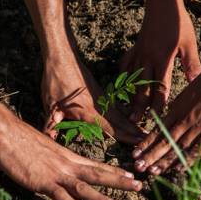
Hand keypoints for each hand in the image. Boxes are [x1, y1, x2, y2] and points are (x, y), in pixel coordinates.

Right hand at [0, 119, 142, 199]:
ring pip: (84, 187)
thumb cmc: (24, 141)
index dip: (115, 171)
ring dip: (101, 198)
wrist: (7, 133)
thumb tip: (63, 169)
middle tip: (139, 186)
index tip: (131, 175)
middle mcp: (67, 164)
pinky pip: (60, 195)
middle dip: (120, 182)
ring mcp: (56, 173)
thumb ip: (58, 161)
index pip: (97, 165)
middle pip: (98, 174)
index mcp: (69, 157)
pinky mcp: (42, 181)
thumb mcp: (47, 150)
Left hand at [23, 0, 143, 143]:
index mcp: (88, 112)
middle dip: (135, 133)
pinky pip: (116, 106)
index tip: (139, 143)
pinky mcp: (100, 92)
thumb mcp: (50, 104)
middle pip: (121, 122)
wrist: (62, 56)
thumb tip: (49, 138)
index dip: (126, 137)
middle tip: (150, 141)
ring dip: (133, 124)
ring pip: (121, 114)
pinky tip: (130, 117)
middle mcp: (99, 106)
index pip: (111, 128)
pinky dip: (125, 113)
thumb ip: (51, 123)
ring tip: (144, 132)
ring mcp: (102, 98)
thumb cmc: (55, 80)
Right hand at [120, 0, 200, 121]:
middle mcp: (147, 59)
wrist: (162, 4)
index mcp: (162, 60)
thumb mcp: (189, 44)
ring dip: (130, 96)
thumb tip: (196, 83)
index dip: (158, 105)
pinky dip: (123, 76)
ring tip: (127, 110)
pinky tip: (123, 85)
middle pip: (142, 88)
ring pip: (132, 79)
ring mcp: (138, 54)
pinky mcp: (134, 48)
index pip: (159, 88)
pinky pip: (125, 65)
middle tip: (136, 121)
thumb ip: (192, 65)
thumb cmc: (178, 23)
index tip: (157, 119)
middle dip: (139, 106)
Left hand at [131, 71, 200, 174]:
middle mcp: (184, 119)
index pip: (158, 130)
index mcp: (177, 109)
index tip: (136, 152)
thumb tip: (175, 114)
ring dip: (165, 161)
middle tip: (138, 167)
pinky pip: (198, 148)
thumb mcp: (189, 92)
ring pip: (178, 147)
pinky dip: (188, 159)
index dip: (146, 142)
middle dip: (150, 156)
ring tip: (152, 172)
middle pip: (164, 141)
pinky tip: (178, 169)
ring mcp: (198, 126)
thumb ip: (181, 106)